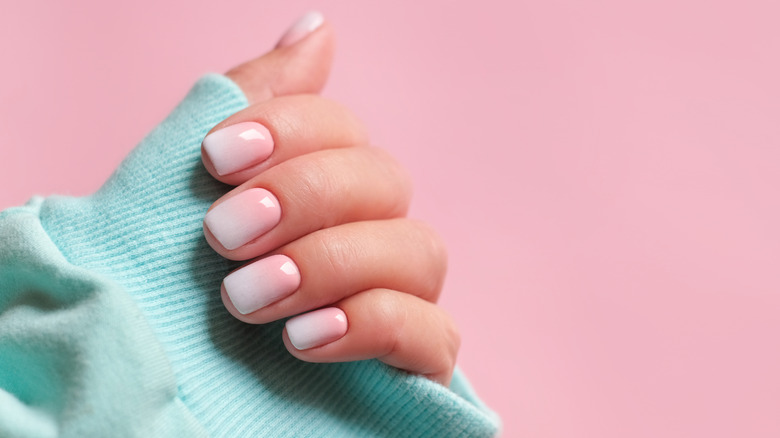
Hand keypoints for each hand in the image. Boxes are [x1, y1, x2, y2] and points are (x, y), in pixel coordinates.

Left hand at [201, 13, 458, 384]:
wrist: (156, 397)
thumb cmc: (170, 295)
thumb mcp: (190, 190)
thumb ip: (253, 104)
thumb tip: (319, 26)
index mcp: (316, 192)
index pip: (344, 129)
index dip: (292, 128)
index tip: (217, 157)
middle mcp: (365, 237)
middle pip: (387, 182)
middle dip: (305, 198)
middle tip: (225, 235)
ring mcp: (396, 300)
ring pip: (421, 251)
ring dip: (332, 262)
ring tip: (251, 298)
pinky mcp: (412, 367)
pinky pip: (435, 335)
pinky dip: (373, 323)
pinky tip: (305, 338)